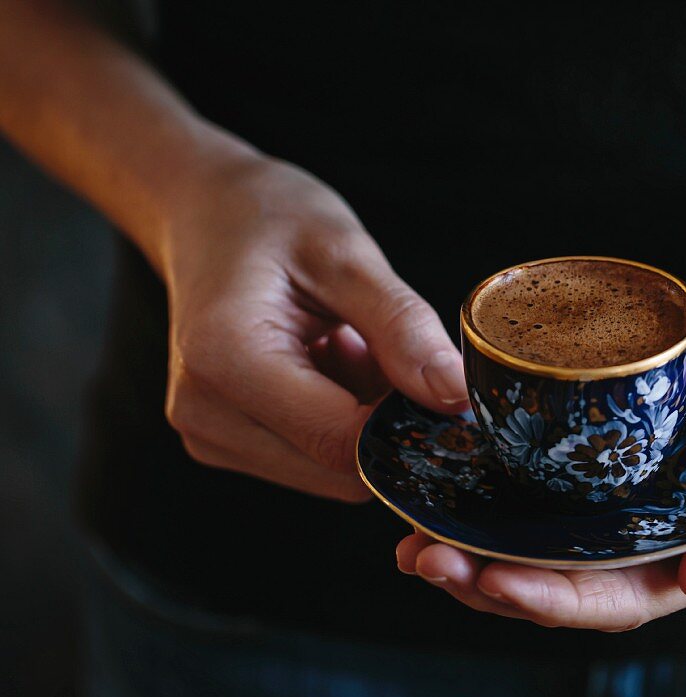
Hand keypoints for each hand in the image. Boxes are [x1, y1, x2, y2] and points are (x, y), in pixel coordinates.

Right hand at [160, 155, 468, 500]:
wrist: (206, 212)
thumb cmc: (270, 217)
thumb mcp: (348, 254)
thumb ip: (403, 329)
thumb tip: (457, 398)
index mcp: (225, 358)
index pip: (342, 442)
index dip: (412, 427)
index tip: (455, 393)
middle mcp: (204, 411)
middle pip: (339, 469)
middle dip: (389, 424)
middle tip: (397, 352)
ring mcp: (209, 433)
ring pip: (332, 471)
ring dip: (367, 421)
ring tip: (352, 347)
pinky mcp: (224, 441)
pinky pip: (313, 458)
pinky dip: (343, 419)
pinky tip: (334, 363)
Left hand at [395, 294, 685, 629]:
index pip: (615, 601)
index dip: (552, 600)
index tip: (488, 580)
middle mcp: (646, 534)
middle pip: (557, 576)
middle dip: (487, 577)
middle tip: (420, 558)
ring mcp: (618, 488)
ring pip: (535, 530)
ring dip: (474, 537)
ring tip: (411, 528)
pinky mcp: (598, 438)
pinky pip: (540, 465)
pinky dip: (492, 474)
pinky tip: (445, 464)